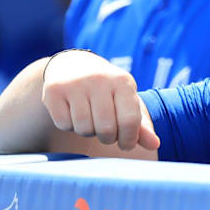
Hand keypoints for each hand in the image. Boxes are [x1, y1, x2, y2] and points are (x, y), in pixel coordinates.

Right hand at [41, 50, 159, 150]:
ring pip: (84, 129)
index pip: (130, 121)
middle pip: (106, 129)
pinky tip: (73, 111)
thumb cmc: (107, 91)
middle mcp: (99, 79)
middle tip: (106, 130)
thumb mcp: (127, 101)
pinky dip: (69, 125)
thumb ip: (141, 125)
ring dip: (88, 131)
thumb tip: (155, 144)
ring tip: (90, 117)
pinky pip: (64, 125)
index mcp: (123, 81)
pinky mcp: (54, 91)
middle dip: (107, 137)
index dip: (129, 139)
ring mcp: (75, 84)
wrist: (73, 65)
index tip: (126, 142)